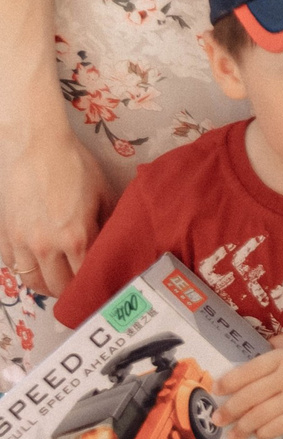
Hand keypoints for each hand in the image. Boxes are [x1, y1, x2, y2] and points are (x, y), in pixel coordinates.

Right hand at [0, 117, 104, 295]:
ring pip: (33, 282)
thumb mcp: (103, 193)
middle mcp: (46, 246)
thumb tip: (116, 243)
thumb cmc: (74, 165)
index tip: (103, 288)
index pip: (86, 277)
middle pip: (58, 287)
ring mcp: (22, 243)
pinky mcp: (4, 235)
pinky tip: (37, 265)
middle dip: (72, 292)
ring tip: (59, 282)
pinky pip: (13, 265)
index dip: (96, 285)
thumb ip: (108, 223)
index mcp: (76, 237)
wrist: (35, 146)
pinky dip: (25, 270)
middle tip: (81, 290)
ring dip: (47, 286)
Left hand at [214, 333, 282, 438]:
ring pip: (260, 416)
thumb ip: (277, 344)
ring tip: (232, 435)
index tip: (216, 390)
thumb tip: (251, 351)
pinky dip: (263, 432)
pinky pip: (277, 428)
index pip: (248, 371)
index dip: (228, 382)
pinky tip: (258, 433)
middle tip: (216, 419)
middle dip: (228, 410)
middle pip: (249, 397)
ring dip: (242, 428)